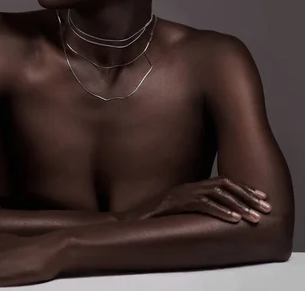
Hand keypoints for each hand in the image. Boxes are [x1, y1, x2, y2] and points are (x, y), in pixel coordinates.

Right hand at [116, 176, 271, 223]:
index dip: (244, 188)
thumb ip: (200, 205)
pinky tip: (234, 220)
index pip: (224, 182)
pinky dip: (221, 212)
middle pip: (226, 185)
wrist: (137, 218)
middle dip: (248, 196)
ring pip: (218, 194)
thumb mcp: (184, 207)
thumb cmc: (161, 216)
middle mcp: (192, 185)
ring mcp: (185, 192)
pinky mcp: (179, 202)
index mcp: (195, 185)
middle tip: (266, 208)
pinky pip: (204, 205)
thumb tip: (220, 211)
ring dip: (239, 205)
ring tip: (254, 218)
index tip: (262, 197)